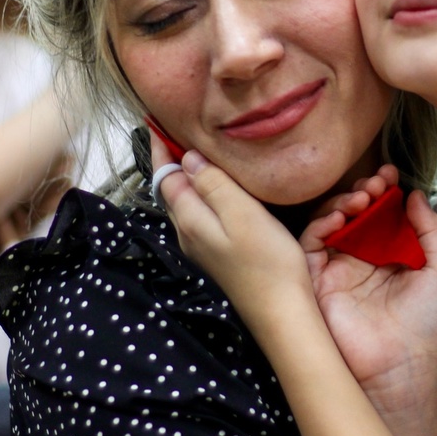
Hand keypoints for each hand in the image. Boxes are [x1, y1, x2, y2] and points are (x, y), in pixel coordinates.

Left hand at [153, 138, 310, 322]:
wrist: (282, 313)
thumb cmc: (267, 261)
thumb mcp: (242, 213)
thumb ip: (214, 183)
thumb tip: (188, 157)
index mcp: (190, 219)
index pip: (166, 175)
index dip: (160, 148)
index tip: (154, 122)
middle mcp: (188, 233)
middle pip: (172, 189)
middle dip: (170, 159)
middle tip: (175, 129)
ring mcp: (202, 247)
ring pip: (186, 203)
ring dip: (186, 177)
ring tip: (196, 152)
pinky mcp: (218, 255)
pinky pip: (201, 215)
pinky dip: (202, 194)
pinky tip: (218, 189)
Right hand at [300, 167, 436, 435]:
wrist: (403, 365)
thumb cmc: (428, 322)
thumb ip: (431, 229)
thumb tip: (415, 194)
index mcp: (389, 256)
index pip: (379, 213)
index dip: (382, 190)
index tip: (389, 174)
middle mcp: (360, 260)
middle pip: (352, 213)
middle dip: (361, 190)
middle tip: (374, 184)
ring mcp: (336, 270)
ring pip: (328, 222)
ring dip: (341, 202)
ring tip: (360, 197)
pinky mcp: (316, 283)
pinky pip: (309, 245)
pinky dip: (320, 224)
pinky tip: (339, 216)